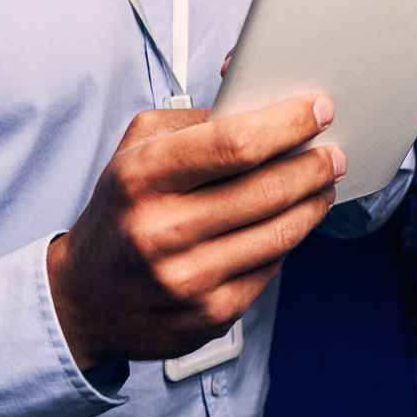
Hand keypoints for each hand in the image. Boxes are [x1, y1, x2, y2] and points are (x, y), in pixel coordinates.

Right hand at [47, 95, 343, 368]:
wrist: (85, 300)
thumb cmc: (120, 213)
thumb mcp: (136, 150)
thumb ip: (195, 121)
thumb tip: (261, 103)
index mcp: (143, 177)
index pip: (235, 143)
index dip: (288, 123)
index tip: (316, 110)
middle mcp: (163, 230)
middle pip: (269, 188)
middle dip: (314, 163)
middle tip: (331, 152)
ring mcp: (189, 278)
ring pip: (282, 231)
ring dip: (314, 201)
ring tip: (323, 182)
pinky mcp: (212, 314)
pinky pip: (272, 268)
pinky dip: (289, 239)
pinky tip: (290, 222)